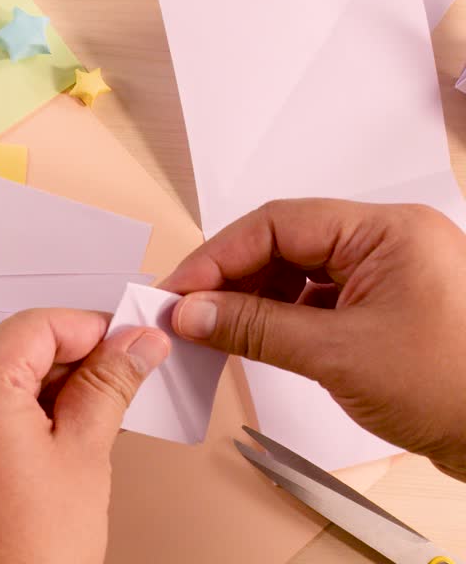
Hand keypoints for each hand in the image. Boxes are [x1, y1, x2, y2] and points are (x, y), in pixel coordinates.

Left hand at [0, 309, 169, 563]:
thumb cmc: (29, 558)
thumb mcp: (83, 459)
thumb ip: (107, 387)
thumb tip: (135, 344)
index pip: (34, 326)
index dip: (88, 328)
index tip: (128, 343)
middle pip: (6, 351)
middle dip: (65, 361)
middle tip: (120, 380)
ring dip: (35, 390)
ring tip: (87, 420)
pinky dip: (1, 417)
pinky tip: (43, 444)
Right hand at [160, 199, 465, 479]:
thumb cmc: (454, 390)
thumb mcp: (337, 355)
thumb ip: (255, 327)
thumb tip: (192, 314)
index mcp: (387, 230)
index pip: (277, 224)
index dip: (217, 257)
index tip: (177, 291)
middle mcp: (390, 241)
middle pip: (285, 243)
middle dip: (230, 278)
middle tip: (184, 312)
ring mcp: (390, 274)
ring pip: (298, 271)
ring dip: (252, 299)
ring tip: (213, 330)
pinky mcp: (388, 307)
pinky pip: (319, 297)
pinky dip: (281, 317)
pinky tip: (253, 337)